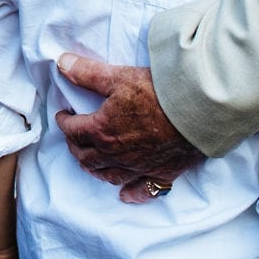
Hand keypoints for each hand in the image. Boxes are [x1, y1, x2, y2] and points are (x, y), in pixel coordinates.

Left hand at [53, 53, 200, 197]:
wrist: (197, 111)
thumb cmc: (158, 92)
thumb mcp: (118, 77)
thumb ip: (87, 73)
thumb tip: (61, 63)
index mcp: (102, 131)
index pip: (74, 130)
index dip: (64, 122)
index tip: (63, 115)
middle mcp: (117, 154)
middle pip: (87, 156)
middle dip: (75, 146)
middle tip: (73, 138)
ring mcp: (138, 167)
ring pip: (109, 175)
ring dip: (95, 169)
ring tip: (90, 163)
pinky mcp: (161, 173)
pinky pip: (143, 190)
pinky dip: (132, 193)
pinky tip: (125, 195)